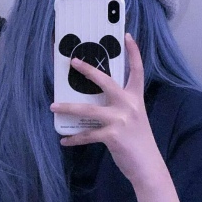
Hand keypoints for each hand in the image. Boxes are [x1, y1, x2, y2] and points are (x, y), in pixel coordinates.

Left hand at [50, 33, 164, 186]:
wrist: (147, 165)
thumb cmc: (139, 141)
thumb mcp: (134, 118)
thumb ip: (120, 107)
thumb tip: (96, 102)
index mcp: (136, 99)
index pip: (137, 71)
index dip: (134, 52)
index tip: (128, 36)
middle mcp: (130, 105)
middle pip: (106, 82)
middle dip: (88, 70)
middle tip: (73, 62)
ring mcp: (121, 119)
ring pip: (88, 109)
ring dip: (68, 107)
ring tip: (53, 106)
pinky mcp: (112, 135)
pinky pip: (87, 134)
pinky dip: (75, 138)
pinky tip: (65, 140)